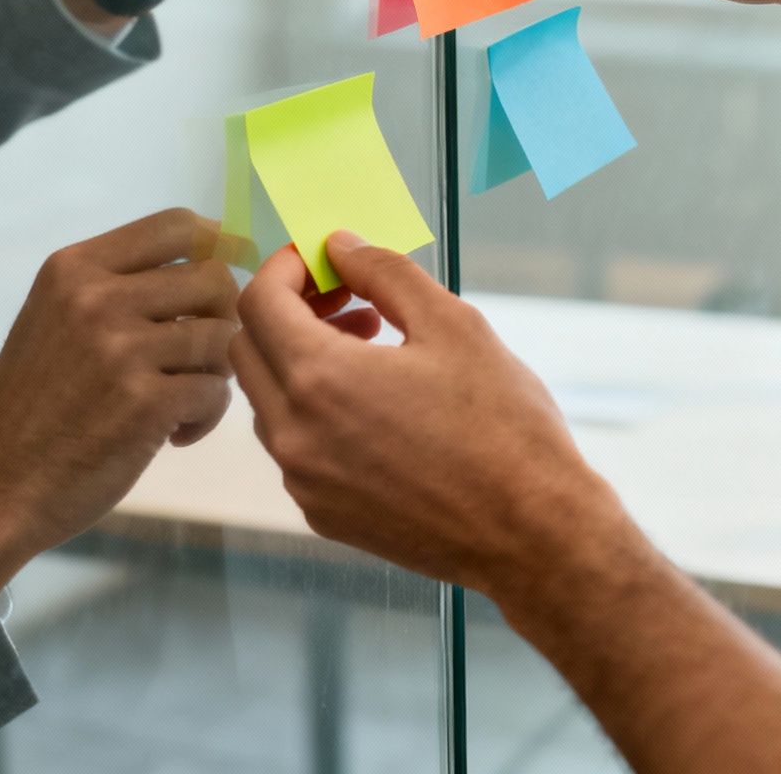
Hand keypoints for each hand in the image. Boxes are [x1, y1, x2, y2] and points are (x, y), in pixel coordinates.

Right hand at [0, 209, 240, 594]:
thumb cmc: (33, 406)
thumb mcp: (56, 319)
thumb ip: (117, 287)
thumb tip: (210, 259)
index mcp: (74, 268)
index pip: (176, 225)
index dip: (217, 245)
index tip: (227, 274)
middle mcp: (96, 298)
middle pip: (213, 278)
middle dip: (219, 319)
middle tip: (195, 360)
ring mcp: (121, 349)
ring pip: (222, 337)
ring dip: (213, 374)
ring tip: (179, 402)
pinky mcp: (144, 402)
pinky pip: (216, 391)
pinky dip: (206, 416)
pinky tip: (173, 435)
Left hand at [229, 232, 626, 595]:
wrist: (533, 534)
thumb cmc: (505, 429)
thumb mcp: (454, 326)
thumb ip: (386, 274)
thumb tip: (342, 245)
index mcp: (320, 380)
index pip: (259, 301)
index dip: (286, 265)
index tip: (324, 258)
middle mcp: (295, 435)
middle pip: (247, 350)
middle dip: (288, 310)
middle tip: (348, 299)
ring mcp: (304, 482)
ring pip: (267, 401)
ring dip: (301, 361)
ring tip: (374, 347)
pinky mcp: (322, 515)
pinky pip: (294, 448)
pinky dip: (316, 411)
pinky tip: (378, 407)